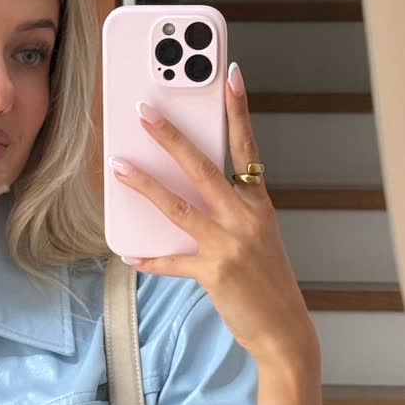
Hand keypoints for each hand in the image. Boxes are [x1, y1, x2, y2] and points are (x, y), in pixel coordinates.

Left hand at [108, 62, 319, 369]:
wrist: (285, 328)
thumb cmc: (267, 281)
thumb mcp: (258, 236)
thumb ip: (230, 210)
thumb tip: (188, 190)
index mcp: (259, 203)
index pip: (247, 147)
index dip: (238, 110)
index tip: (230, 75)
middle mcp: (246, 217)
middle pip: (203, 167)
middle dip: (171, 136)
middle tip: (146, 110)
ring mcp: (231, 244)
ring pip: (180, 206)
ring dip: (146, 185)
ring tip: (118, 166)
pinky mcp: (215, 273)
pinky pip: (173, 261)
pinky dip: (150, 258)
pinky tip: (129, 253)